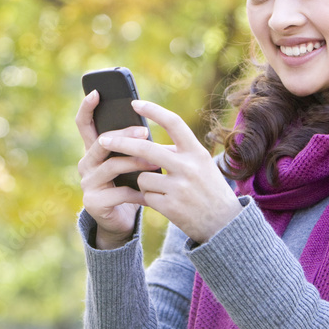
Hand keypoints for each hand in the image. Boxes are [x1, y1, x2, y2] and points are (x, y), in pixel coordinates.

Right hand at [75, 90, 153, 248]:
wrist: (121, 220)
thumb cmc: (128, 184)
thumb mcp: (129, 161)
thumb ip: (132, 145)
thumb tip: (148, 125)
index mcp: (93, 149)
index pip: (84, 123)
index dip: (87, 107)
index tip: (97, 92)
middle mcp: (86, 163)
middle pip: (101, 142)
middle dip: (124, 136)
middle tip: (145, 132)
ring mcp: (88, 183)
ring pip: (112, 166)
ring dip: (135, 163)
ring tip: (156, 164)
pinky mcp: (94, 202)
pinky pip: (120, 192)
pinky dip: (139, 192)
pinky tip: (152, 193)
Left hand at [98, 100, 241, 243]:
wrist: (225, 225)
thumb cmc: (209, 190)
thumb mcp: (202, 166)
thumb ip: (178, 153)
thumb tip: (147, 141)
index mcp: (197, 152)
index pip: (174, 123)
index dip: (153, 110)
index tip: (135, 103)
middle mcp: (189, 167)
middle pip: (145, 148)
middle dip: (121, 143)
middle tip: (103, 140)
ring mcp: (179, 188)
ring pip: (142, 176)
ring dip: (144, 182)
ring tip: (162, 190)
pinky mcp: (170, 207)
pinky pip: (145, 196)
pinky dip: (148, 198)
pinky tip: (163, 203)